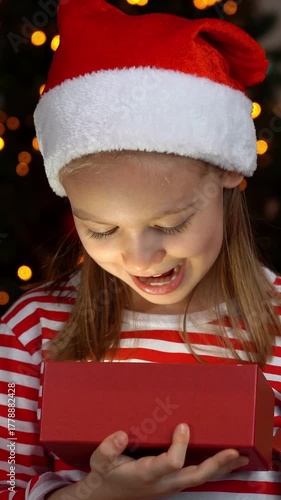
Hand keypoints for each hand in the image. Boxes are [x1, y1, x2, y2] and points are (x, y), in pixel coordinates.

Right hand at [81, 423, 248, 499]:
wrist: (106, 497)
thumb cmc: (105, 475)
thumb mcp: (99, 460)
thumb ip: (108, 448)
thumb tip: (121, 435)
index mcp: (146, 474)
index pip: (170, 464)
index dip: (179, 446)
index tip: (183, 426)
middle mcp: (162, 482)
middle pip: (194, 476)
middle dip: (215, 464)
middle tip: (233, 450)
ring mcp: (169, 485)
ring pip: (200, 479)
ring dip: (221, 468)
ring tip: (240, 455)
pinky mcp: (173, 483)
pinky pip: (197, 478)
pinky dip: (214, 470)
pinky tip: (226, 462)